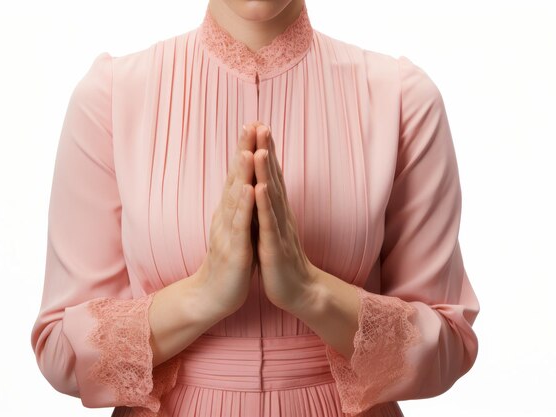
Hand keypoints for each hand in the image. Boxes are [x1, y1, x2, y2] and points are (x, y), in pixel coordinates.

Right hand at [195, 123, 256, 315]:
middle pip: (234, 178)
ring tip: (248, 149)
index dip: (245, 149)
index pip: (238, 174)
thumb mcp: (236, 228)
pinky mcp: (234, 250)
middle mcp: (226, 216)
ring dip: (241, 173)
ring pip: (235, 198)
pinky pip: (239, 226)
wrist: (212, 295)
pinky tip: (248, 190)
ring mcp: (228, 232)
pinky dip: (243, 207)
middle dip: (243, 150)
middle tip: (250, 124)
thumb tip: (246, 183)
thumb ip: (240, 206)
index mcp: (230, 210)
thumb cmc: (229, 260)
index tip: (254, 124)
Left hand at [252, 124, 318, 311]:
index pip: (270, 175)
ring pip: (271, 196)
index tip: (256, 126)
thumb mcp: (273, 228)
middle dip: (265, 150)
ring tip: (259, 147)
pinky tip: (259, 187)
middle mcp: (280, 214)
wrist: (299, 291)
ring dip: (265, 171)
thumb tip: (262, 186)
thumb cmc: (282, 259)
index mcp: (276, 210)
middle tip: (260, 124)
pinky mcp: (275, 247)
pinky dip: (264, 205)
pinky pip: (269, 223)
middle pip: (272, 177)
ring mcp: (279, 229)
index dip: (263, 150)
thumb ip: (269, 207)